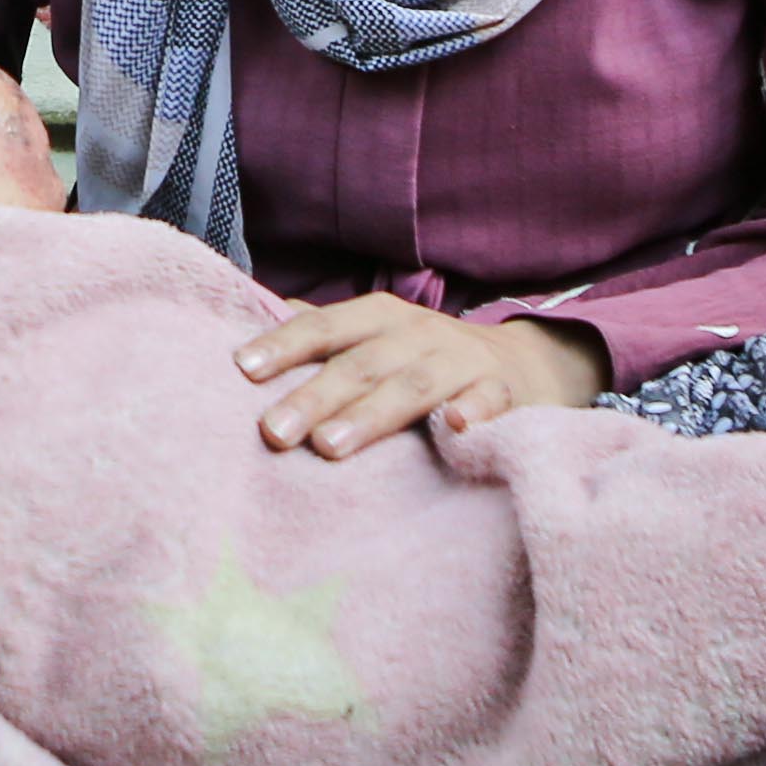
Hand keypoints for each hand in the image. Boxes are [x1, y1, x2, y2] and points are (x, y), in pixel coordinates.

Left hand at [239, 294, 604, 458]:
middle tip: (273, 432)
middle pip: (361, 363)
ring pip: (414, 386)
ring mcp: (463, 362)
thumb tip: (250, 319)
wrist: (524, 367)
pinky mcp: (504, 394)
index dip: (284, 344)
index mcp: (380, 318)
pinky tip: (455, 428)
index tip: (241, 370)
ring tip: (330, 447)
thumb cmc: (426, 358)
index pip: (325, 326)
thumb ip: (321, 335)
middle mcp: (419, 333)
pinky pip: (489, 402)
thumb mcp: (376, 337)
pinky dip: (474, 414)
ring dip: (372, 414)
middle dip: (315, 396)